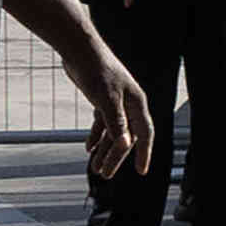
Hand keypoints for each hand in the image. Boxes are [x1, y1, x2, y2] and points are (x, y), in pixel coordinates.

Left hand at [73, 42, 150, 182]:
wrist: (81, 50)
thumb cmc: (96, 71)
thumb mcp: (106, 99)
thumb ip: (116, 122)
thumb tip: (126, 145)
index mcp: (136, 104)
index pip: (144, 134)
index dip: (143, 153)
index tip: (141, 171)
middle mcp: (129, 104)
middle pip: (126, 137)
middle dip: (116, 157)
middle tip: (104, 174)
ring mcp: (116, 102)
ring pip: (113, 132)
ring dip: (104, 150)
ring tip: (94, 167)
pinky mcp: (102, 99)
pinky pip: (103, 123)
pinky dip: (96, 136)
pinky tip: (88, 147)